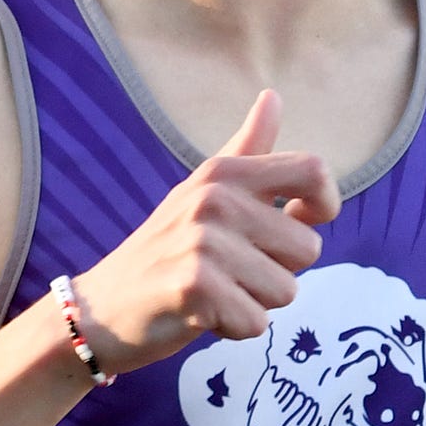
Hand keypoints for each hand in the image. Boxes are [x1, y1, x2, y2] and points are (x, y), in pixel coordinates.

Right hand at [68, 92, 339, 374]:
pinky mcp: (195, 287)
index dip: (324, 204)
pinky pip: (256, 322)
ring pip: (285, 291)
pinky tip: (200, 316)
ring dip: (254, 303)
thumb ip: (247, 149)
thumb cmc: (164, 251)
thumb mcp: (201, 191)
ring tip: (214, 293)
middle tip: (229, 272)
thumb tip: (274, 96)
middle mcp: (214, 200)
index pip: (312, 171)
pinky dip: (233, 329)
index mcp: (223, 173)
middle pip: (308, 248)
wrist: (101, 309)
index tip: (298, 223)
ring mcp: (203, 242)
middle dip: (277, 273)